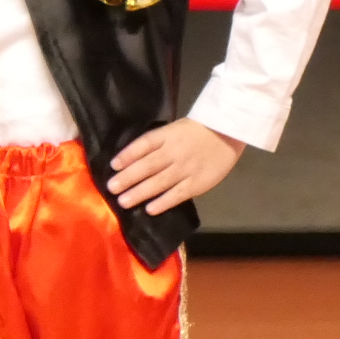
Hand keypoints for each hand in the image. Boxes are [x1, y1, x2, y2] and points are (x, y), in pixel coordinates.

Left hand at [108, 119, 244, 214]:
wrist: (228, 132)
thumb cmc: (197, 130)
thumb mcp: (174, 129)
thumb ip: (156, 143)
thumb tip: (131, 159)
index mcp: (167, 136)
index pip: (143, 145)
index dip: (127, 155)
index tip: (113, 166)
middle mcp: (174, 152)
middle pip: (147, 166)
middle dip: (127, 178)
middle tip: (111, 188)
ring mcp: (186, 168)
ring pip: (159, 182)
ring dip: (139, 192)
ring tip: (123, 202)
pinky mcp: (198, 183)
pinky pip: (177, 194)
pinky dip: (163, 202)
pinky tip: (150, 209)